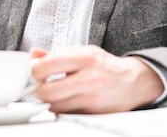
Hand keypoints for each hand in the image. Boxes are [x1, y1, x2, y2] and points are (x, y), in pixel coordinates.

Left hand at [30, 45, 163, 113]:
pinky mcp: (94, 113)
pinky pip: (67, 115)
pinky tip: (65, 101)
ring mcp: (92, 98)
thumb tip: (34, 55)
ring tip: (53, 94)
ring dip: (49, 102)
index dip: (35, 70)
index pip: (48, 65)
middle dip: (38, 90)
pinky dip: (61, 110)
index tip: (35, 71)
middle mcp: (89, 78)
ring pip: (55, 107)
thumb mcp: (83, 52)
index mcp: (85, 57)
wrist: (132, 82)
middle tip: (40, 87)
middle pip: (48, 91)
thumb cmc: (105, 66)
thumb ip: (57, 54)